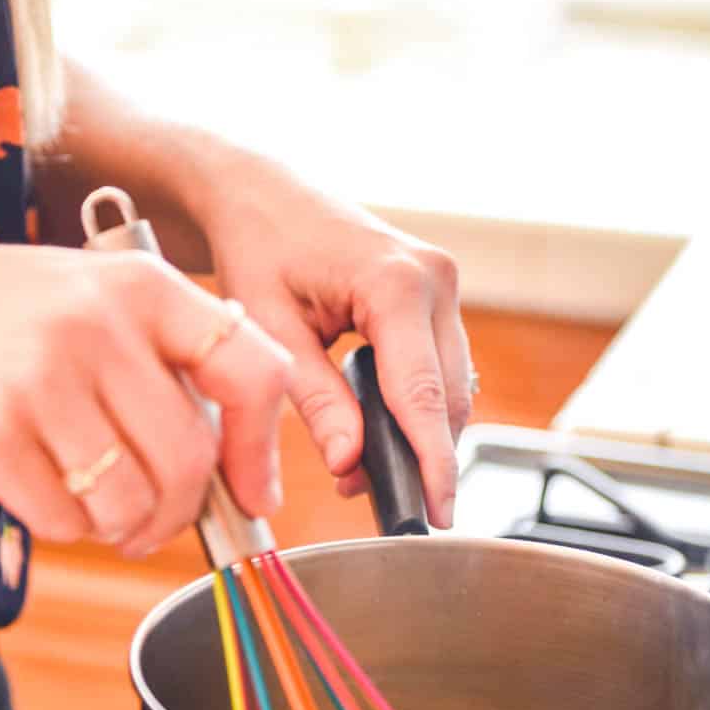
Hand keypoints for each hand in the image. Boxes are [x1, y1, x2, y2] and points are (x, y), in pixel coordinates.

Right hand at [0, 242, 290, 552]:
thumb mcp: (78, 295)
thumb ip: (156, 352)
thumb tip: (240, 452)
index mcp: (138, 282)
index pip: (252, 368)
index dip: (261, 446)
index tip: (255, 493)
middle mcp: (98, 323)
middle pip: (191, 459)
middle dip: (179, 513)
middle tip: (148, 524)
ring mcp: (44, 377)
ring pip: (132, 501)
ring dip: (117, 526)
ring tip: (82, 502)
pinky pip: (64, 518)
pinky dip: (57, 523)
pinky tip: (26, 486)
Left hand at [199, 157, 470, 526]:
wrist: (263, 194)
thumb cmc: (257, 248)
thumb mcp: (271, 328)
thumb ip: (314, 399)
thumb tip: (349, 464)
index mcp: (395, 283)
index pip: (423, 394)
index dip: (431, 462)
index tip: (436, 514)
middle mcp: (434, 278)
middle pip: (448, 396)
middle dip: (419, 455)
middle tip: (367, 496)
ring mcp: (443, 283)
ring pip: (451, 386)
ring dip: (416, 433)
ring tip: (357, 466)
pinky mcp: (437, 293)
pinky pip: (439, 365)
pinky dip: (414, 404)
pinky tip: (372, 426)